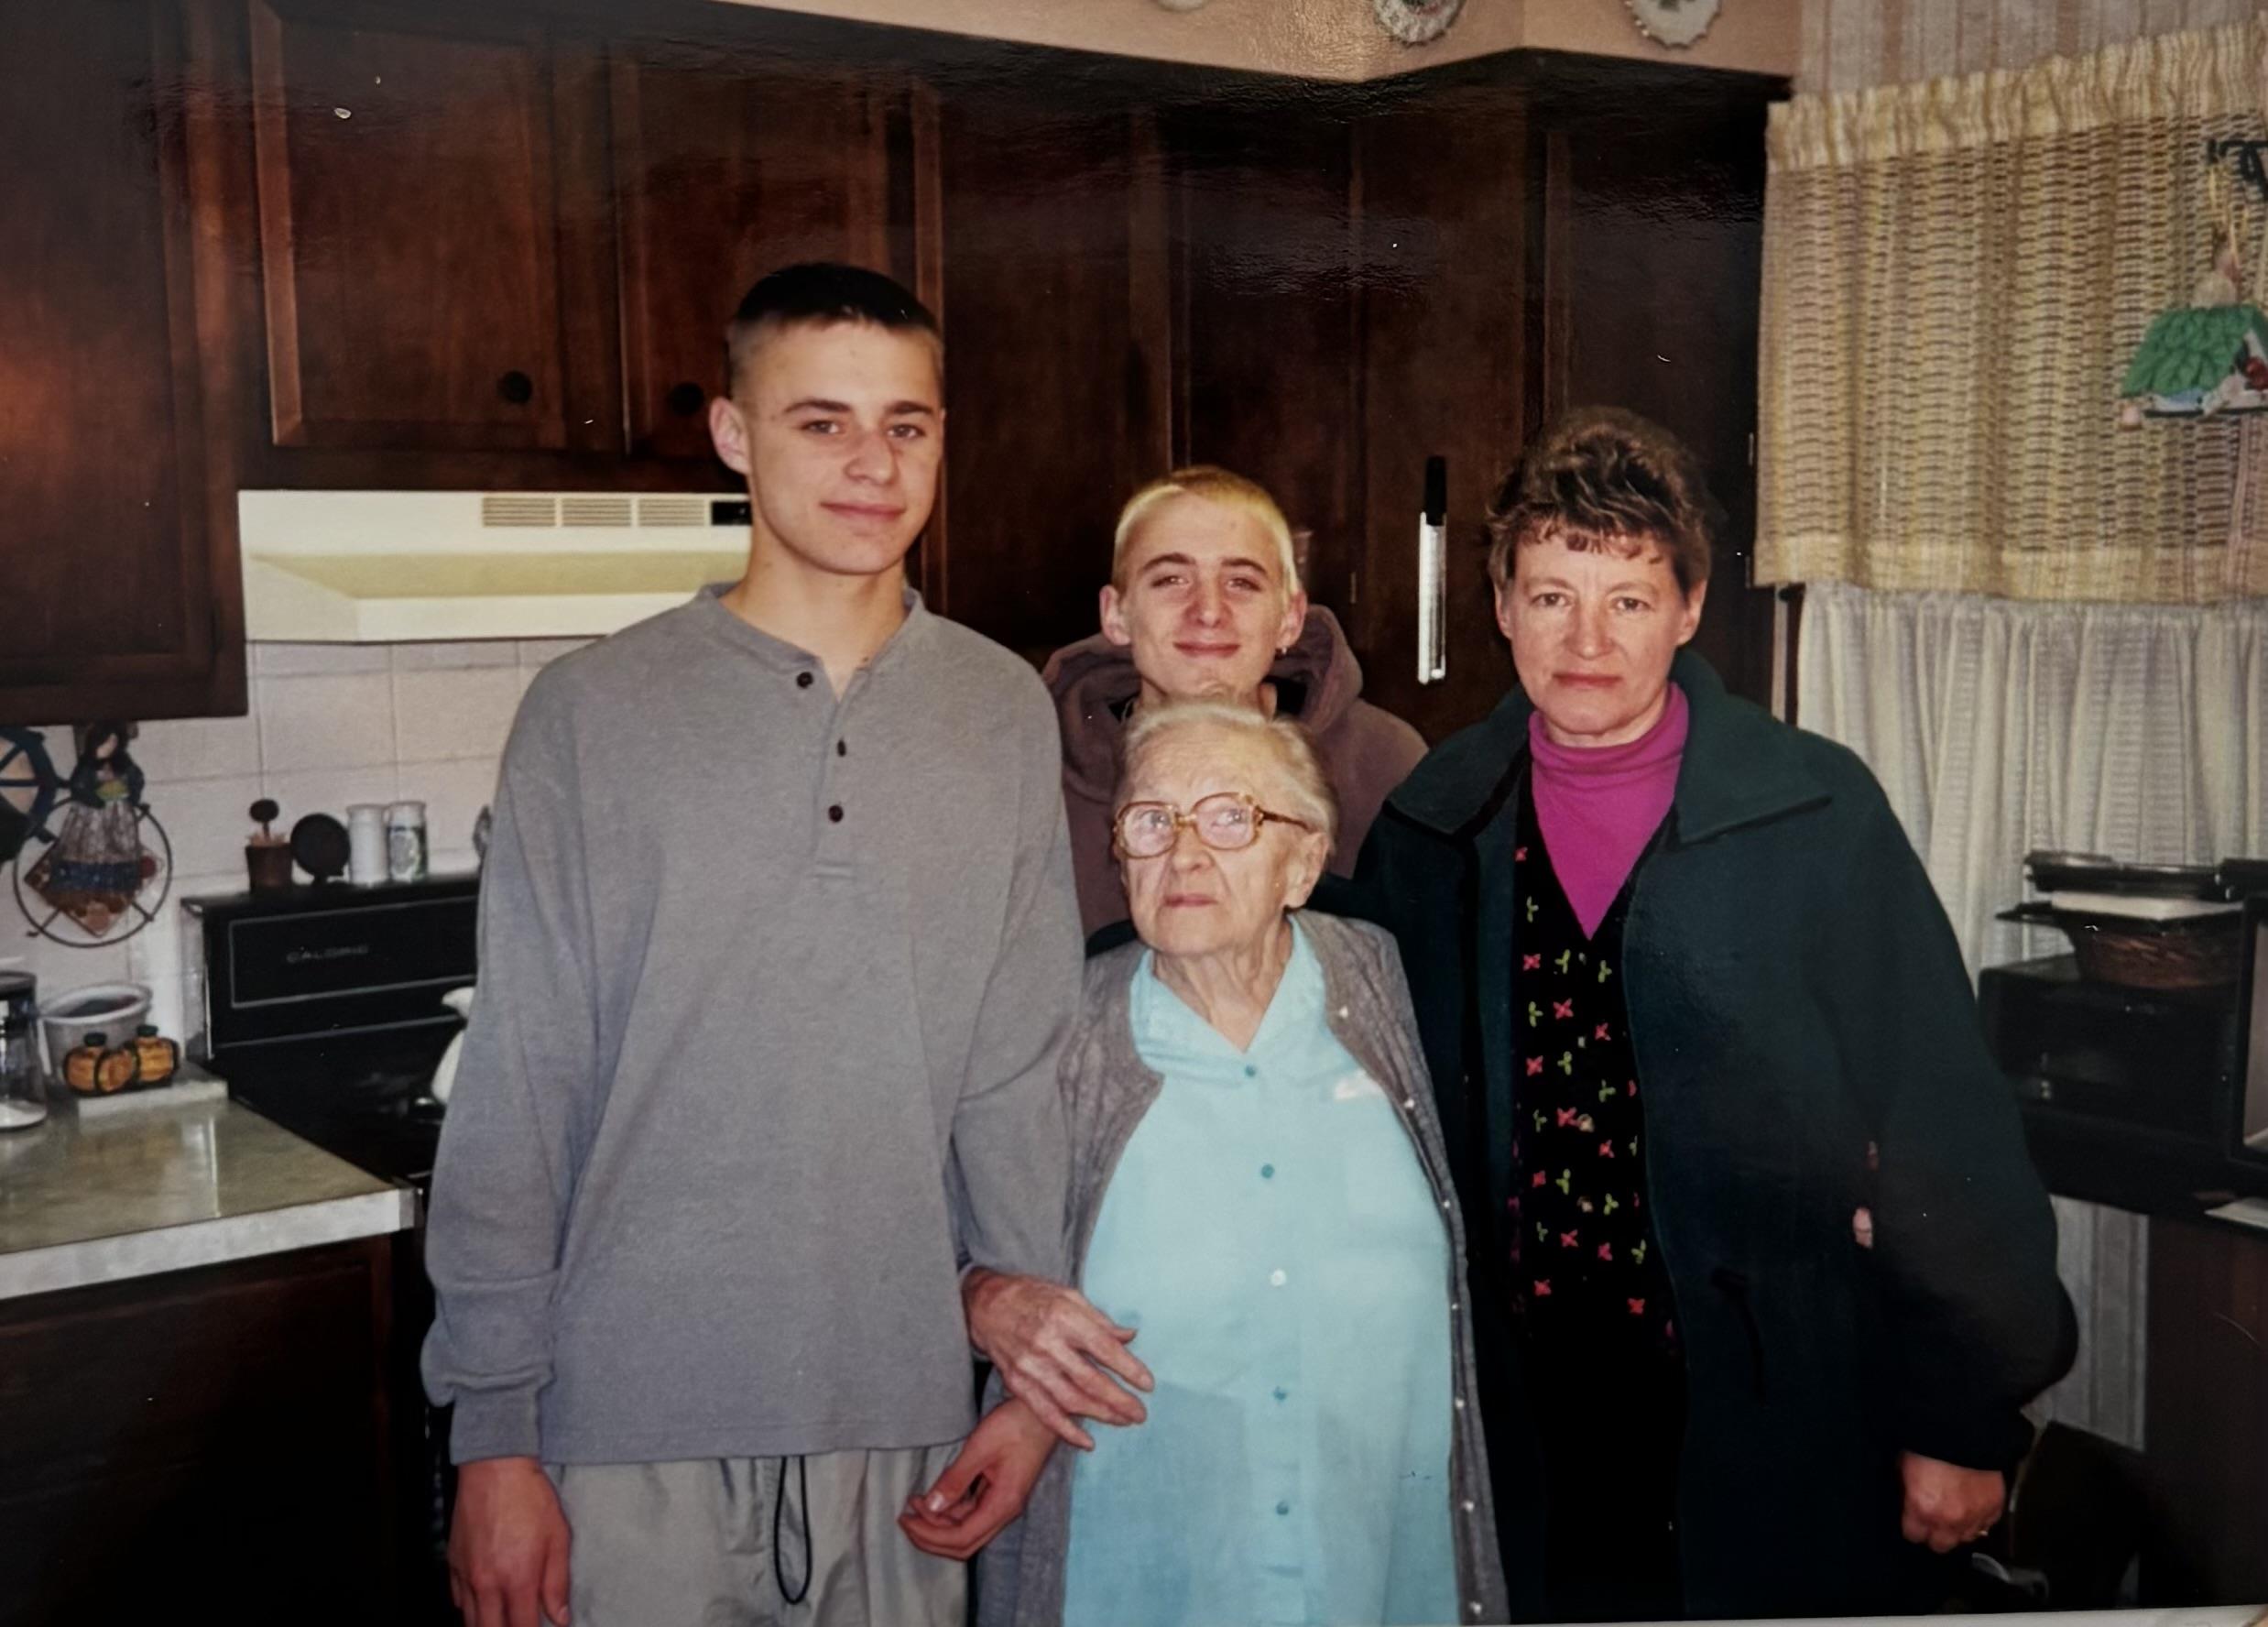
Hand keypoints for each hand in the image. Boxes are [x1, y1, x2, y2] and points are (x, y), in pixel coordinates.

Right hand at [450, 1456, 572, 1626]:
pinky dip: (469, 1607)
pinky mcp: (452, 1562)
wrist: (495, 1468)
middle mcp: (487, 1583)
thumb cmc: (531, 1498)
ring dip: (487, 1624)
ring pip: (470, 1620)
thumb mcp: (559, 1538)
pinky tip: (483, 1602)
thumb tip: (560, 1618)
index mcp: (518, 1579)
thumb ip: (558, 1583)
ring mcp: (466, 1574)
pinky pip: (457, 1599)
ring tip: (502, 1619)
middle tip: (519, 1624)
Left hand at [898, 1399, 1059, 1559]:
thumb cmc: (1015, 1424)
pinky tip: (934, 1498)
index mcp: (1003, 1504)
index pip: (961, 1537)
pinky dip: (950, 1512)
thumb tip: (930, 1506)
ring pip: (967, 1530)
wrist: (1042, 1411)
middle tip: (905, 1519)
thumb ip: (955, 1479)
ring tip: (915, 1503)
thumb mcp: (980, 1448)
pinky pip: (971, 1514)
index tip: (906, 1519)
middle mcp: (1004, 1511)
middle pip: (964, 1543)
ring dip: (939, 1524)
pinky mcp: (1000, 1493)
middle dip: (931, 1537)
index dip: (930, 1535)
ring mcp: (1003, 1503)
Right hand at [962, 1267, 1152, 1447]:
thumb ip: (1100, 1320)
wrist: (986, 1305)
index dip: (1129, 1368)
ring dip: (1100, 1415)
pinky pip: (1044, 1412)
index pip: (1104, 1348)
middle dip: (1119, 1400)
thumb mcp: (1069, 1296)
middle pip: (1090, 1379)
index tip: (1147, 1385)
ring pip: (1071, 1400)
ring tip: (1123, 1422)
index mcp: (1065, 1317)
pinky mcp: (1017, 1382)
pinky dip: (1066, 1430)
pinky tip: (1086, 1441)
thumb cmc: (1033, 1297)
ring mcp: (1030, 1366)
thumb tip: (1130, 1336)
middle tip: (1140, 1414)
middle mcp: (1048, 1344)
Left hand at [1899, 1451, 2005, 1553]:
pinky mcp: (1995, 1507)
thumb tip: (1906, 1497)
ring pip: (1966, 1538)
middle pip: (1941, 1545)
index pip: (1913, 1535)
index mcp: (1922, 1507)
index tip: (1913, 1520)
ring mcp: (1975, 1516)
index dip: (1912, 1526)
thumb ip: (1906, 1488)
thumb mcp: (1904, 1464)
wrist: (1963, 1427)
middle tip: (1933, 1519)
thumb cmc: (1928, 1441)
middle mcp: (1949, 1519)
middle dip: (1935, 1534)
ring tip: (1954, 1512)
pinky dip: (1979, 1519)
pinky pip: (1987, 1525)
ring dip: (1958, 1528)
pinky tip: (1972, 1506)